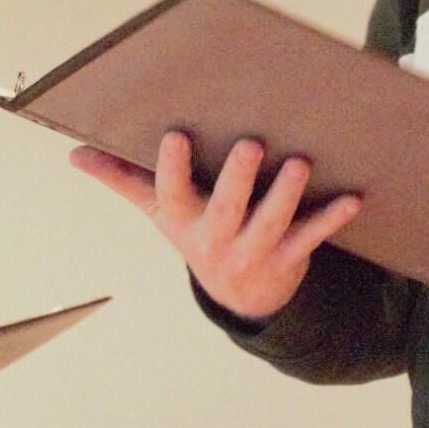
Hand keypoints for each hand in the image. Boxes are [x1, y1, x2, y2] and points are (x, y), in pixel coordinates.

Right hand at [72, 133, 362, 322]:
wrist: (241, 293)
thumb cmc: (198, 231)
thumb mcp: (160, 211)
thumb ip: (122, 179)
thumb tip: (75, 155)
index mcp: (182, 220)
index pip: (170, 194)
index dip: (171, 168)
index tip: (175, 134)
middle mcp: (216, 239)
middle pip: (225, 210)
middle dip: (237, 179)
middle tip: (252, 144)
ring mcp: (254, 250)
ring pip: (272, 224)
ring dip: (286, 194)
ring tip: (300, 163)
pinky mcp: (289, 258)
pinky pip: (311, 238)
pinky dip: (332, 219)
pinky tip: (353, 198)